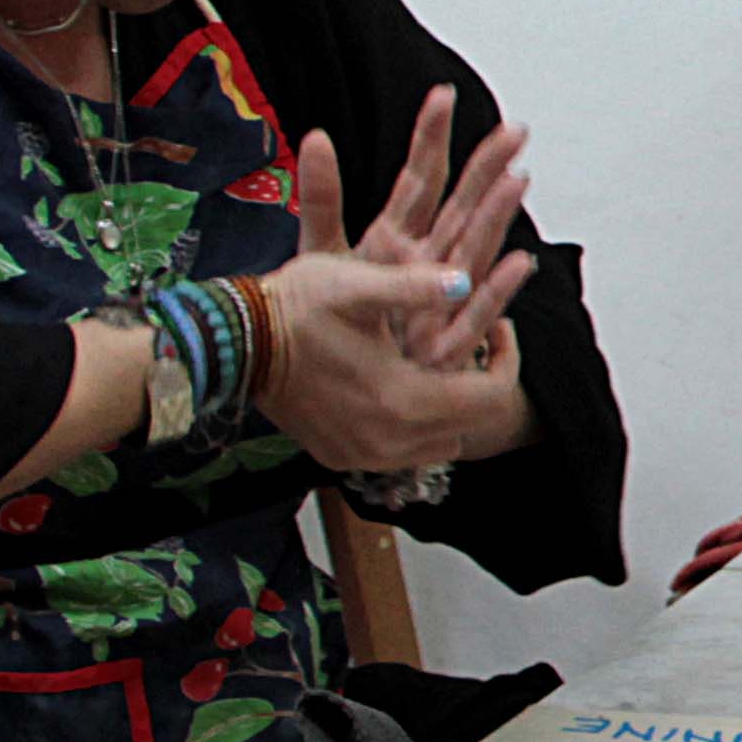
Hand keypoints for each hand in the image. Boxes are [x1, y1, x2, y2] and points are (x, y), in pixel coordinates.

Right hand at [256, 249, 531, 476]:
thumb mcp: (356, 285)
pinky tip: (400, 388)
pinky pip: (401, 453)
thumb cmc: (294, 308)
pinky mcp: (341, 458)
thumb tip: (465, 282)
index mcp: (403, 399)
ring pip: (440, 442)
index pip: (490, 398)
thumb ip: (415, 286)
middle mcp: (389, 441)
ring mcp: (363, 456)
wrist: (234, 345)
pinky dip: (412, 427)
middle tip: (477, 342)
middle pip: (470, 424)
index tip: (501, 328)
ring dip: (450, 409)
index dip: (507, 361)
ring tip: (438, 364)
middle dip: (481, 383)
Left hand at [302, 91, 531, 370]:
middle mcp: (429, 259)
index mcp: (398, 236)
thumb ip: (323, 198)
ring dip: (498, 215)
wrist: (353, 383)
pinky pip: (476, 312)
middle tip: (514, 129)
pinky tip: (519, 262)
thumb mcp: (323, 254)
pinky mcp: (446, 340)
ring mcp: (441, 296)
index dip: (430, 138)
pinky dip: (498, 288)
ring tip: (519, 178)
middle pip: (461, 205)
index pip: (419, 178)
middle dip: (486, 167)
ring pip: (476, 248)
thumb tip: (317, 136)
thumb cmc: (345, 320)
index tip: (443, 95)